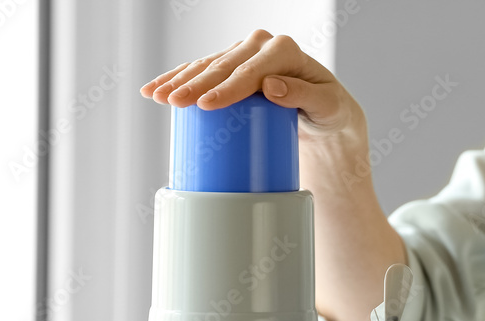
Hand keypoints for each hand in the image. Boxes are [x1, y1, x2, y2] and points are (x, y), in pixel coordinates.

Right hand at [139, 29, 364, 141]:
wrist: (326, 111)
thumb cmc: (329, 110)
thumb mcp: (328, 106)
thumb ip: (305, 96)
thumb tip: (271, 86)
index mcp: (284, 51)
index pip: (250, 71)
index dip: (226, 88)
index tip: (206, 105)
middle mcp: (262, 46)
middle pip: (222, 66)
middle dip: (193, 84)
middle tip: (172, 102)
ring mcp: (244, 54)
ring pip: (205, 65)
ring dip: (178, 80)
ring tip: (155, 95)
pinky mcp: (232, 67)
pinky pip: (201, 70)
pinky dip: (178, 79)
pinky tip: (156, 89)